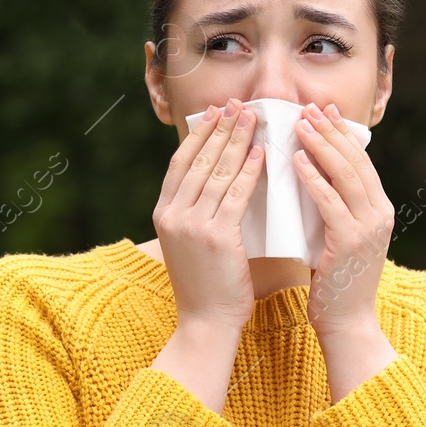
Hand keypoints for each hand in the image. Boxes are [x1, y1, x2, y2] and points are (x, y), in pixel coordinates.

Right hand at [152, 97, 266, 333]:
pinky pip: (236, 194)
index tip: (214, 113)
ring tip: (253, 118)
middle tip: (237, 104)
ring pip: (218, 172)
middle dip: (220, 128)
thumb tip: (221, 178)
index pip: (181, 163)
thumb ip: (199, 211)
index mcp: (163, 213)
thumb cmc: (206, 285)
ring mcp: (192, 225)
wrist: (205, 322)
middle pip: (199, 160)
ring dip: (237, 140)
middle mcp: (172, 215)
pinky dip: (249, 171)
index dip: (198, 135)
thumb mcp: (190, 242)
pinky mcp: (216, 237)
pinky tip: (261, 153)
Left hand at [293, 100, 395, 336]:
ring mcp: (368, 227)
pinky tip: (297, 161)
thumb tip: (308, 180)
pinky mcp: (350, 242)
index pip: (361, 161)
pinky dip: (314, 178)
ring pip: (345, 175)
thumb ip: (332, 210)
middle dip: (331, 130)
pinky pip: (330, 202)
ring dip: (321, 145)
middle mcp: (380, 214)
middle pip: (355, 161)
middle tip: (308, 107)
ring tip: (299, 124)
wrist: (347, 323)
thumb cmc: (335, 283)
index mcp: (379, 210)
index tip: (323, 110)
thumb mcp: (338, 238)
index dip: (342, 134)